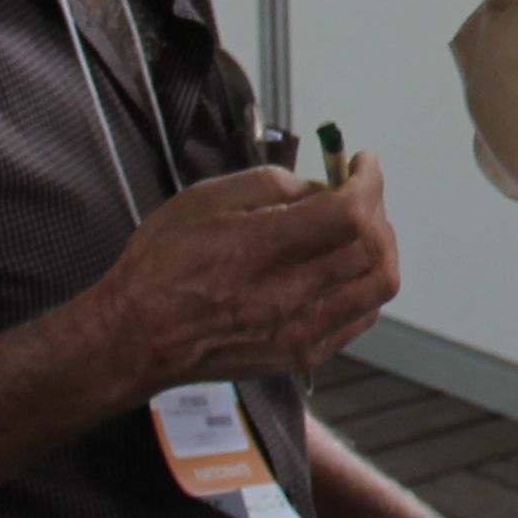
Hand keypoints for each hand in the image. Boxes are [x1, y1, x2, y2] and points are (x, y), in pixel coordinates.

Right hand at [75, 163, 400, 394]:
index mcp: (259, 251)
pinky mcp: (303, 354)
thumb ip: (269, 185)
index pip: (349, 214)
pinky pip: (361, 316)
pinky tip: (343, 267)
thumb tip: (320, 187)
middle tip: (359, 192)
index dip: (368, 182)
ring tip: (358, 229)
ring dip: (380, 247)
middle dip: (376, 209)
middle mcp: (286, 296)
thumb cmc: (161, 267)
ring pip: (378, 285)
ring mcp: (300, 331)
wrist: (137, 337)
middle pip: (373, 248)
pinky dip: (365, 283)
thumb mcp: (203, 200)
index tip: (363, 164)